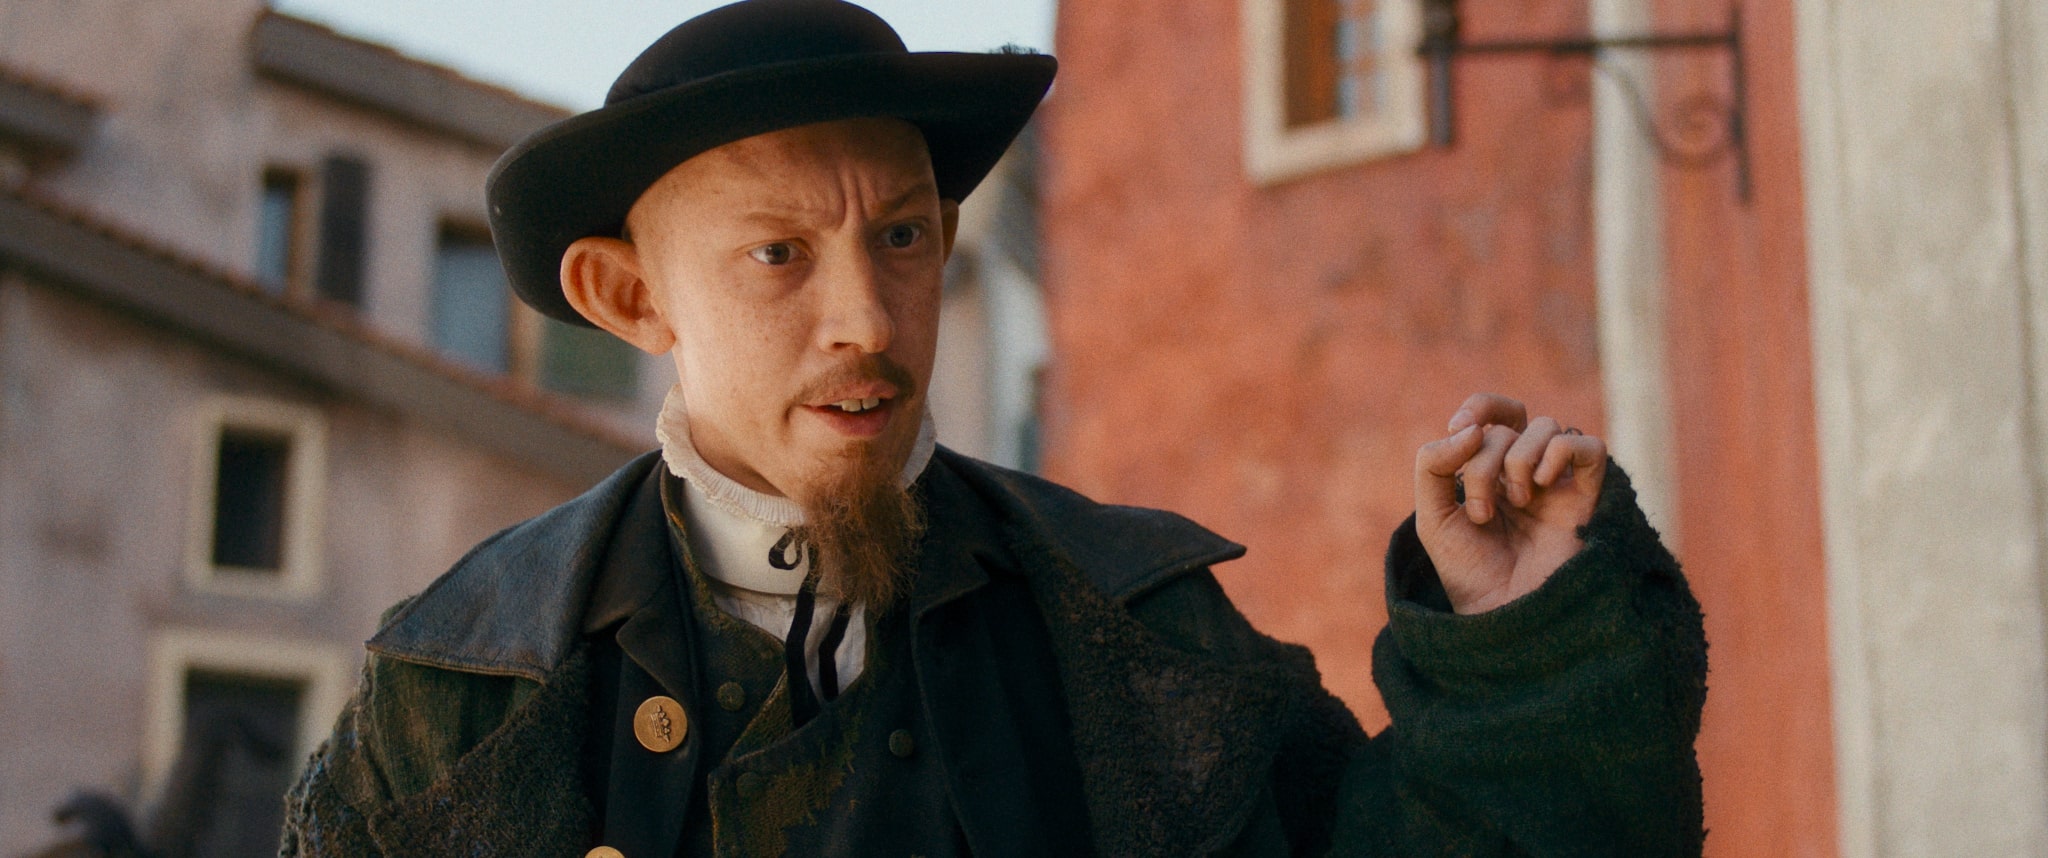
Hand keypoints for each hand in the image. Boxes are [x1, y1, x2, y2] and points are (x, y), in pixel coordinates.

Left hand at [1413, 393, 1606, 614]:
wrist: (1502, 618)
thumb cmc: (1469, 573)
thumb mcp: (1432, 517)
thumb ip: (1433, 464)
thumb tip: (1472, 430)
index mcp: (1491, 472)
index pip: (1495, 413)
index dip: (1481, 407)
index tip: (1460, 428)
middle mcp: (1527, 473)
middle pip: (1510, 426)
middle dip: (1484, 462)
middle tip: (1480, 512)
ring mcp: (1558, 485)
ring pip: (1548, 426)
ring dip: (1518, 459)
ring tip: (1514, 506)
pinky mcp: (1588, 500)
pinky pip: (1589, 447)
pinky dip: (1562, 451)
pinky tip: (1541, 486)